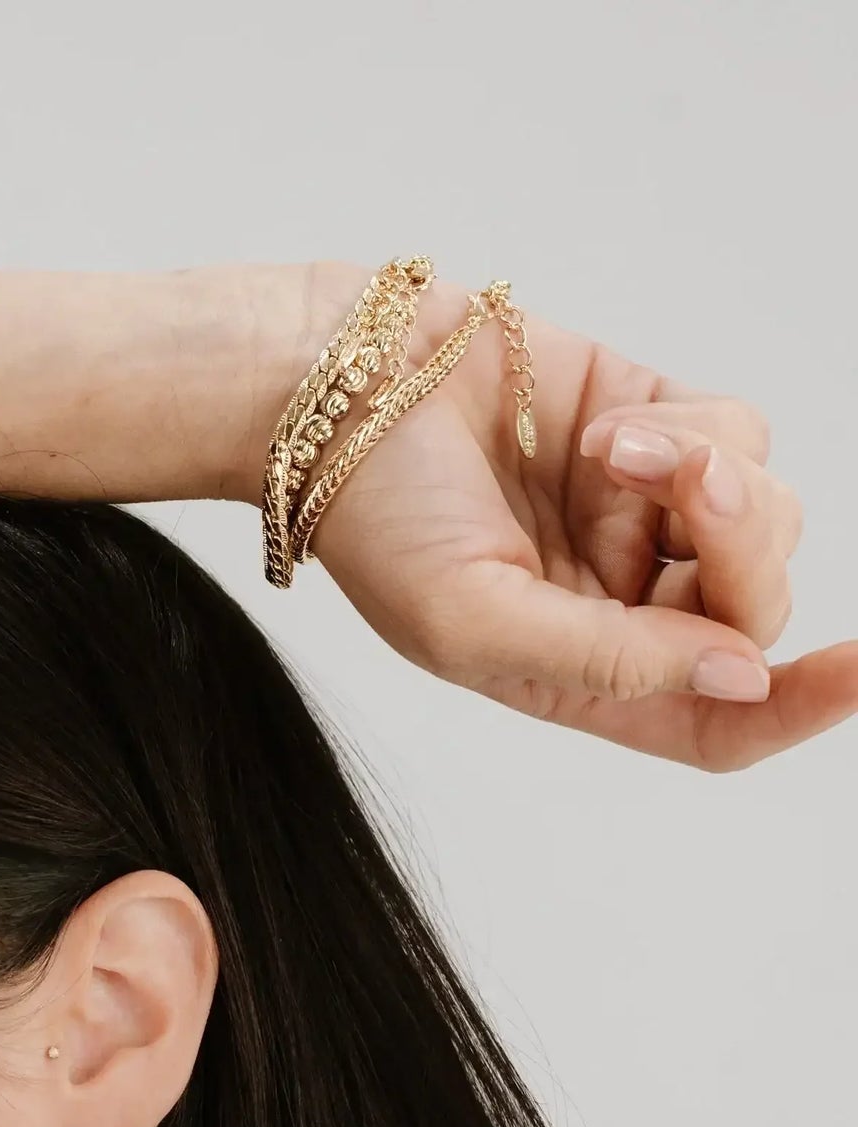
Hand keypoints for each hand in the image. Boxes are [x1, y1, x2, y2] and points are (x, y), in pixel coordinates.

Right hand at [290, 265, 857, 769]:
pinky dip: (689, 428)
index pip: (718, 723)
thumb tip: (745, 676)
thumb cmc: (377, 523)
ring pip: (765, 516)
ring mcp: (644, 514)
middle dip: (739, 551)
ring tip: (618, 452)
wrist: (333, 390)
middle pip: (752, 610)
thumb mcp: (474, 623)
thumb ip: (611, 663)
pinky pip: (738, 435)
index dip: (795, 711)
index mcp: (582, 679)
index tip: (857, 671)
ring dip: (713, 479)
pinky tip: (605, 430)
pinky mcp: (654, 422)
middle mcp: (625, 605)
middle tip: (687, 489)